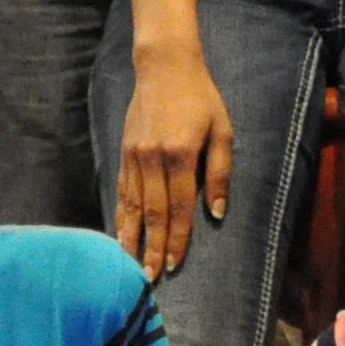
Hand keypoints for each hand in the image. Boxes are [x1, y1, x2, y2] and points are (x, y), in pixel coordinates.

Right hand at [114, 52, 231, 278]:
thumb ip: (220, 172)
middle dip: (152, 247)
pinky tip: (121, 232)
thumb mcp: (223, 131)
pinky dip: (121, 213)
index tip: (175, 264)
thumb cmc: (202, 99)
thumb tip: (217, 212)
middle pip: (153, 213)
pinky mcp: (124, 152)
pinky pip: (122, 190)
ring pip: (132, 205)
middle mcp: (153, 159)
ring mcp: (134, 156)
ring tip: (130, 263)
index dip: (177, 239)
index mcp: (181, 155)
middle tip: (150, 276)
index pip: (179, 208)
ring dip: (132, 237)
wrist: (166, 69)